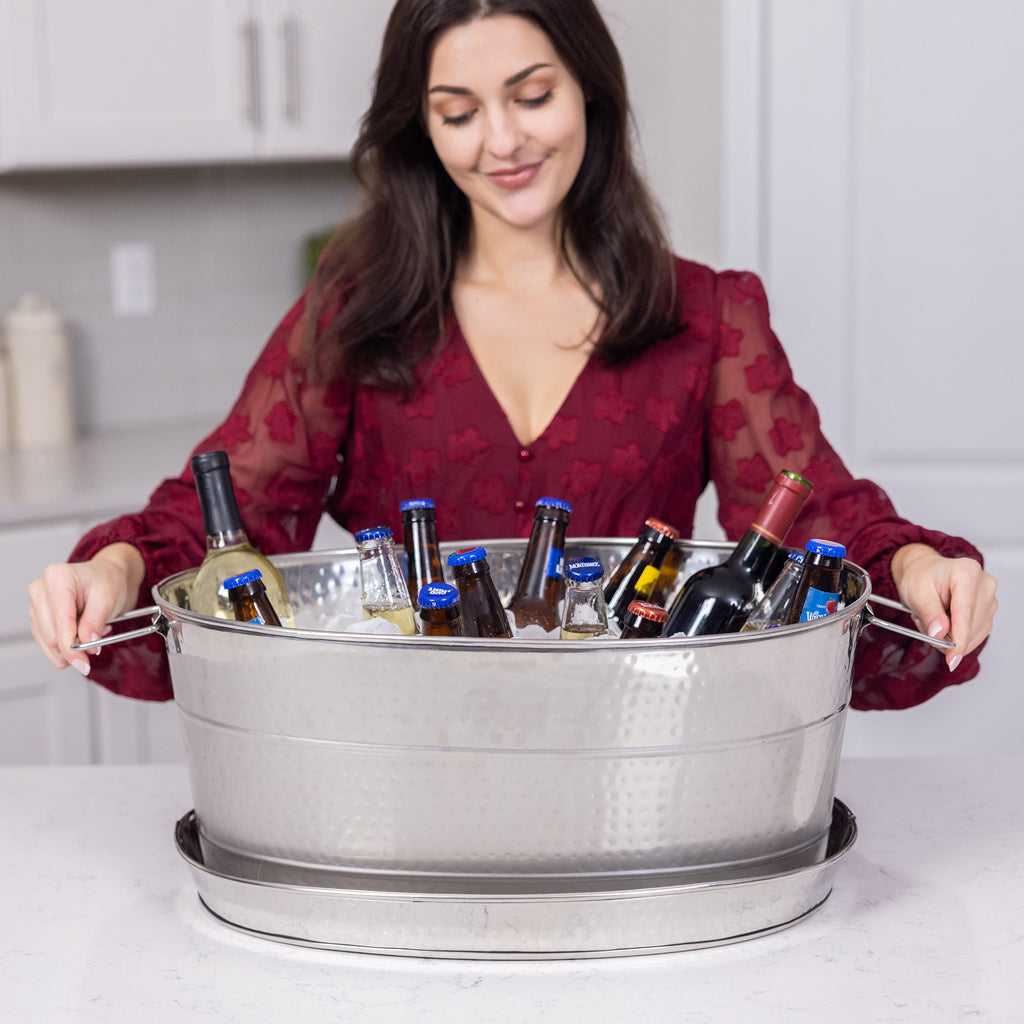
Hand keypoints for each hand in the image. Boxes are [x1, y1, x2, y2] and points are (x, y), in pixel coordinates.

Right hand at [28, 543, 145, 676]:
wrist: (107, 577)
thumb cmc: (107, 581)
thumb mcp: (108, 599)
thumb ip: (95, 622)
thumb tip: (87, 645)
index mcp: (57, 578)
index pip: (60, 621)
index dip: (71, 646)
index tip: (84, 662)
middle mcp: (40, 590)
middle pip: (51, 636)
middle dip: (74, 647)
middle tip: (97, 641)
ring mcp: (36, 606)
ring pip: (47, 644)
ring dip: (71, 648)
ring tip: (90, 631)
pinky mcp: (38, 620)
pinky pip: (48, 645)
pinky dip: (66, 648)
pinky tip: (80, 635)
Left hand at [891, 543, 997, 671]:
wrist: (924, 572)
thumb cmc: (920, 577)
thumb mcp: (916, 594)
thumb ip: (929, 614)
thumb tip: (940, 634)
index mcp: (966, 572)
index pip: (965, 612)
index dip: (959, 638)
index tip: (952, 656)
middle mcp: (984, 584)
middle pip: (971, 625)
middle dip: (947, 635)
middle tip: (925, 625)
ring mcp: (989, 599)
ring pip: (975, 633)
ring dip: (952, 636)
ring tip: (933, 619)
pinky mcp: (989, 612)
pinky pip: (976, 634)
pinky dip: (958, 636)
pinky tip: (945, 623)